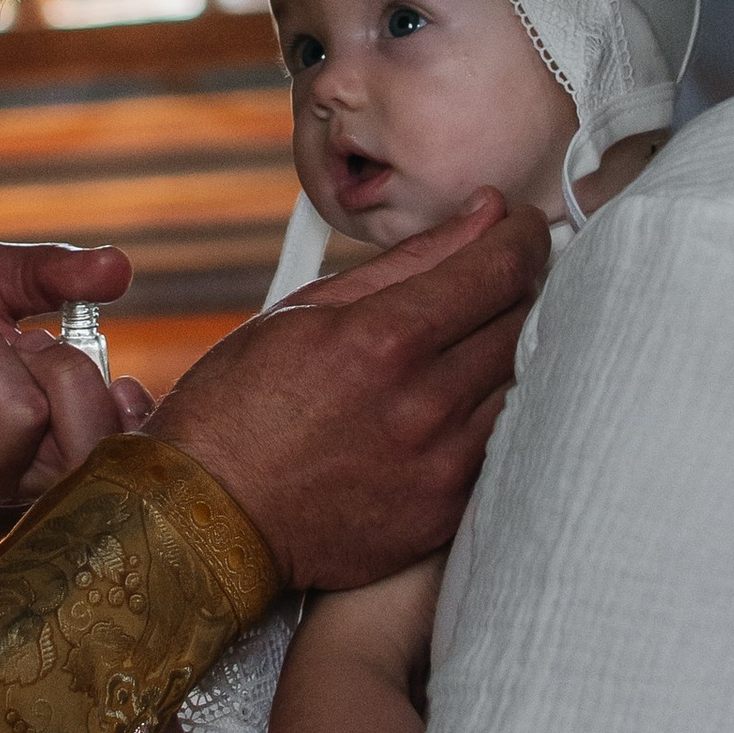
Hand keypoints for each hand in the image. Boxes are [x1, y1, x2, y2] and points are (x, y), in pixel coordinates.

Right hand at [151, 196, 545, 592]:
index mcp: (384, 339)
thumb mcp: (308, 310)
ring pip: (522, 384)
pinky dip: (494, 409)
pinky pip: (502, 443)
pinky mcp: (445, 510)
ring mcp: (440, 464)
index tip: (524, 227)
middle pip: (523, 323)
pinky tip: (461, 397)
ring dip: (511, 350)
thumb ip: (410, 260)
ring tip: (477, 337)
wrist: (209, 518)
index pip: (499, 269)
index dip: (523, 237)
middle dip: (522, 287)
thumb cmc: (240, 407)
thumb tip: (484, 214)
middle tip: (502, 276)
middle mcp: (423, 403)